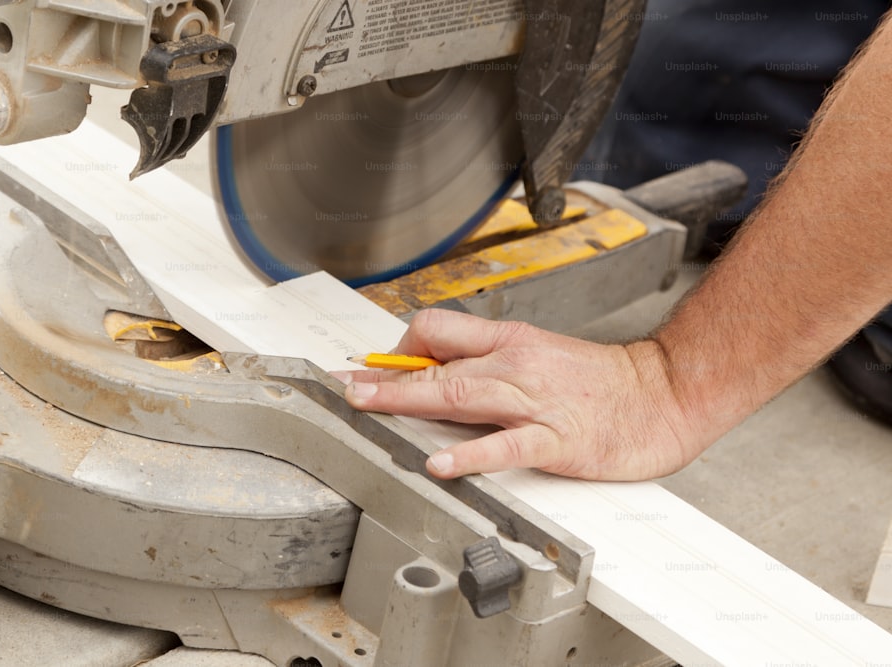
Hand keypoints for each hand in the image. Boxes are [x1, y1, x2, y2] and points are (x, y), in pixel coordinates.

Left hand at [334, 309, 702, 480]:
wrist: (663, 394)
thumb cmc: (600, 381)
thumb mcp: (538, 356)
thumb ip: (490, 363)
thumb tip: (439, 372)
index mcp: (509, 341)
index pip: (438, 330)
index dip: (399, 350)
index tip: (372, 370)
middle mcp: (515, 363)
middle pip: (437, 362)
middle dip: (385, 377)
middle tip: (347, 388)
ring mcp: (534, 400)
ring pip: (459, 393)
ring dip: (407, 401)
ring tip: (367, 409)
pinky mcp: (556, 438)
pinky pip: (505, 445)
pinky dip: (470, 455)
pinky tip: (442, 465)